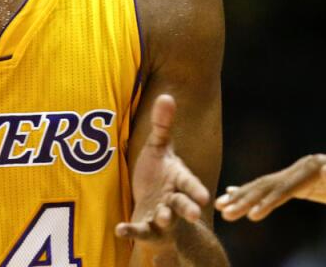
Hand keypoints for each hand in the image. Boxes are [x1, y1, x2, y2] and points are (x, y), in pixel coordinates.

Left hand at [115, 94, 210, 242]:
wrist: (154, 205)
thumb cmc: (159, 174)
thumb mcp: (159, 148)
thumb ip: (163, 125)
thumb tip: (167, 95)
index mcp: (179, 180)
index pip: (189, 184)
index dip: (196, 190)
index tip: (205, 197)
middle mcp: (174, 200)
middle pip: (183, 205)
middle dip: (188, 209)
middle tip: (195, 214)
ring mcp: (162, 217)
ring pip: (166, 220)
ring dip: (166, 219)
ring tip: (164, 218)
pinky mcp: (147, 229)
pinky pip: (140, 231)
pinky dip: (131, 231)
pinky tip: (120, 230)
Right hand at [215, 152, 325, 221]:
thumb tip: (324, 169)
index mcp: (311, 167)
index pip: (284, 187)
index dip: (269, 201)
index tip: (252, 216)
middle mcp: (300, 168)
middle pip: (267, 185)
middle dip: (245, 199)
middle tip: (223, 212)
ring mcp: (299, 175)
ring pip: (264, 186)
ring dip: (242, 197)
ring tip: (220, 207)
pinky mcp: (301, 184)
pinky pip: (272, 189)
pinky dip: (252, 192)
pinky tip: (236, 193)